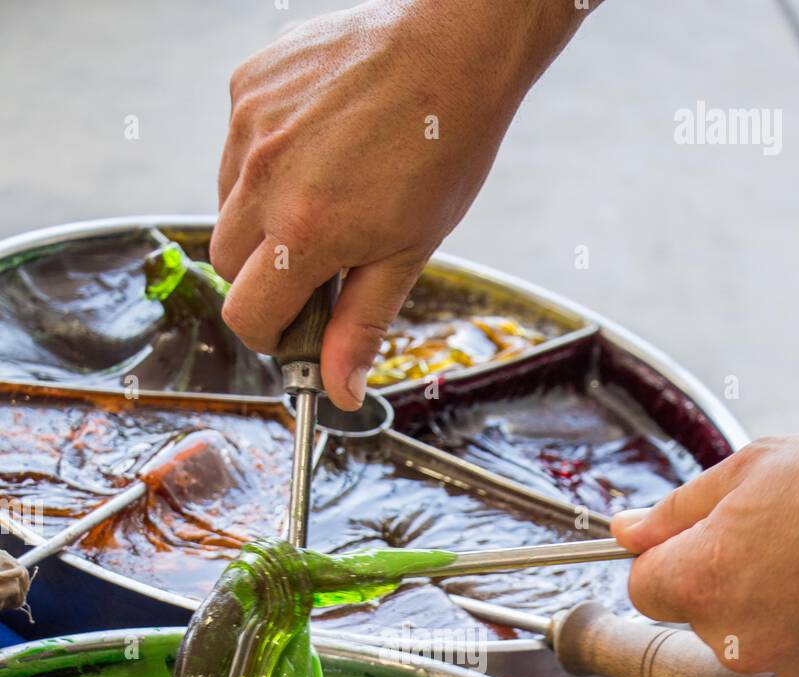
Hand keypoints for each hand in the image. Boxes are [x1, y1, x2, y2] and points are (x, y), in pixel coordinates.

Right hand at [211, 0, 589, 408]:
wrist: (456, 46)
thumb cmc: (442, 149)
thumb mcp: (408, 253)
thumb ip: (360, 326)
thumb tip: (337, 392)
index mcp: (303, 232)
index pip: (245, 315)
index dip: (271, 331)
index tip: (297, 324)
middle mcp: (262, 177)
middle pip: (227, 263)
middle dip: (264, 274)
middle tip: (319, 258)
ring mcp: (250, 124)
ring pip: (226, 202)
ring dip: (262, 214)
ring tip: (326, 190)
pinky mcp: (248, 81)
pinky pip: (236, 145)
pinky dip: (265, 157)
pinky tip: (318, 143)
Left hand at [610, 429, 798, 676]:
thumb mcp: (752, 469)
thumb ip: (677, 509)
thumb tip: (626, 529)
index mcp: (700, 581)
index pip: (642, 586)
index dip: (664, 557)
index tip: (693, 536)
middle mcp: (730, 636)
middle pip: (695, 610)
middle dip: (720, 574)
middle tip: (774, 530)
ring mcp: (777, 663)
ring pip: (745, 631)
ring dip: (765, 598)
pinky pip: (792, 648)